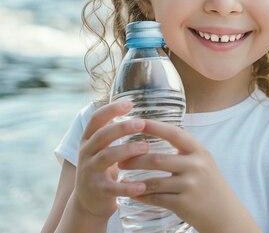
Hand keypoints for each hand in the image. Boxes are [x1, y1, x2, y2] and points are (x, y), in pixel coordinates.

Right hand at [73, 101, 148, 219]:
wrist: (88, 202)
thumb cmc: (102, 167)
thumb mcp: (102, 147)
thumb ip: (113, 131)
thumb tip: (136, 107)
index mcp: (89, 140)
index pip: (96, 119)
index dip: (111, 109)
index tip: (129, 103)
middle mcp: (86, 153)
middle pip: (102, 136)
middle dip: (121, 128)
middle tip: (141, 123)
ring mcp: (89, 172)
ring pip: (106, 157)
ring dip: (127, 151)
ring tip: (146, 147)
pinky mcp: (97, 190)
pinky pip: (113, 187)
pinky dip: (128, 187)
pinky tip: (143, 186)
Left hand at [118, 120, 248, 231]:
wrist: (225, 213)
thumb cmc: (209, 185)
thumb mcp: (203, 162)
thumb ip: (184, 150)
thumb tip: (158, 133)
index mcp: (200, 151)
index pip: (174, 133)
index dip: (154, 126)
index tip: (136, 121)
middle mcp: (196, 166)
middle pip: (157, 159)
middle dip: (134, 159)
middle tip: (119, 159)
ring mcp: (190, 185)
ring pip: (154, 181)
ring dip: (133, 181)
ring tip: (121, 178)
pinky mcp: (184, 204)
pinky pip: (156, 199)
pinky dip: (141, 196)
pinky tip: (132, 194)